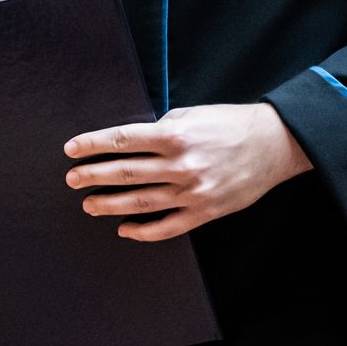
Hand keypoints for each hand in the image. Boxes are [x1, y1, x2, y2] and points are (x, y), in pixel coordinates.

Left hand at [64, 103, 312, 242]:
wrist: (275, 144)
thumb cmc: (231, 124)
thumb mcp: (193, 114)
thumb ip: (163, 128)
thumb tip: (134, 142)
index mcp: (175, 134)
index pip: (122, 140)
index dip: (93, 145)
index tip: (72, 150)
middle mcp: (180, 164)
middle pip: (124, 172)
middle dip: (92, 176)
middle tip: (71, 179)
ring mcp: (192, 192)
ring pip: (140, 202)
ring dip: (110, 204)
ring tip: (88, 204)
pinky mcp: (205, 212)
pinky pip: (167, 227)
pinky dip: (142, 231)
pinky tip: (124, 229)